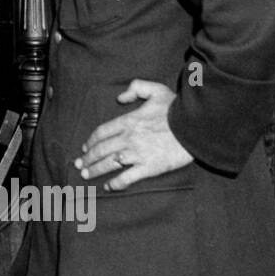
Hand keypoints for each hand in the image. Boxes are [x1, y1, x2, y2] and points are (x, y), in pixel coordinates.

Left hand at [76, 80, 193, 190]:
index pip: (102, 132)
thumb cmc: (177, 108)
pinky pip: (127, 177)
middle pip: (101, 150)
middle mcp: (129, 138)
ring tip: (85, 175)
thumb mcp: (156, 89)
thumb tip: (119, 98)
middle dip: (88, 159)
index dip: (91, 141)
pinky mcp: (149, 167)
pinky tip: (108, 187)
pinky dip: (115, 183)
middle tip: (79, 165)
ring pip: (109, 164)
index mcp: (128, 121)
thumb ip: (135, 88)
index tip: (85, 148)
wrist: (195, 126)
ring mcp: (137, 154)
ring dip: (95, 170)